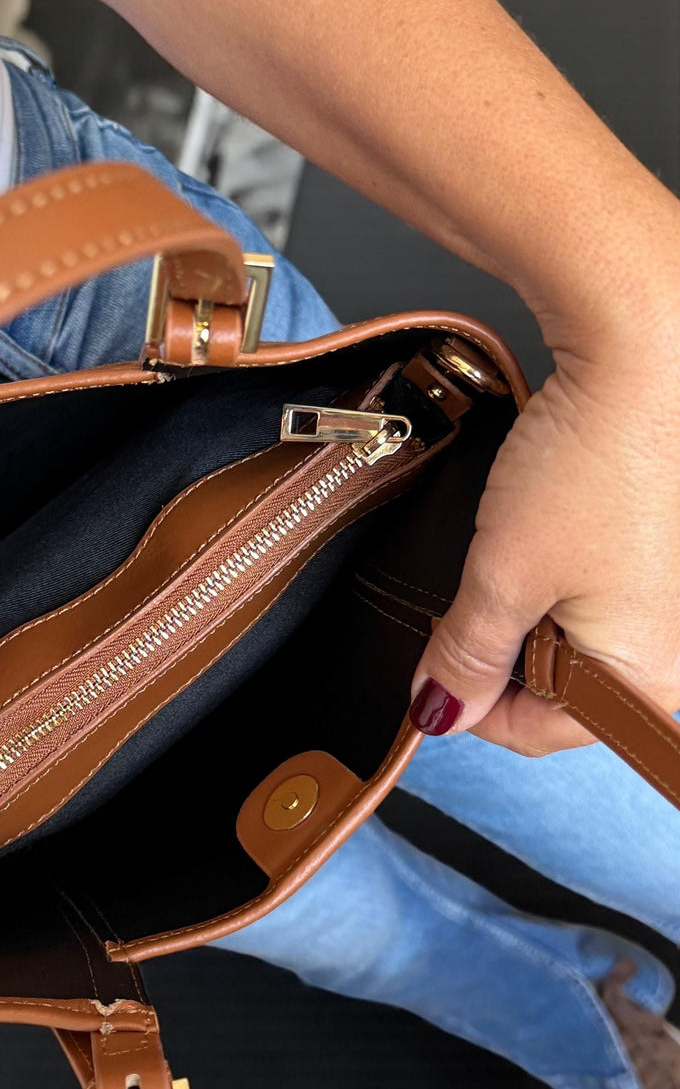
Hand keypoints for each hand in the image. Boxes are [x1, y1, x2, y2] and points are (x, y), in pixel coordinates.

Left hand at [411, 326, 679, 754]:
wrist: (639, 356)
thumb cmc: (591, 464)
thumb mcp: (503, 577)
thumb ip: (468, 655)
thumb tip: (440, 710)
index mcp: (647, 673)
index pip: (542, 732)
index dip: (474, 708)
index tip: (431, 674)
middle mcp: (664, 645)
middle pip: (554, 689)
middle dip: (496, 656)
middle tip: (463, 605)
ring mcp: (656, 599)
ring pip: (560, 640)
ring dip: (513, 614)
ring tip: (500, 560)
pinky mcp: (644, 556)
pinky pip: (579, 594)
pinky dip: (539, 578)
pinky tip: (525, 539)